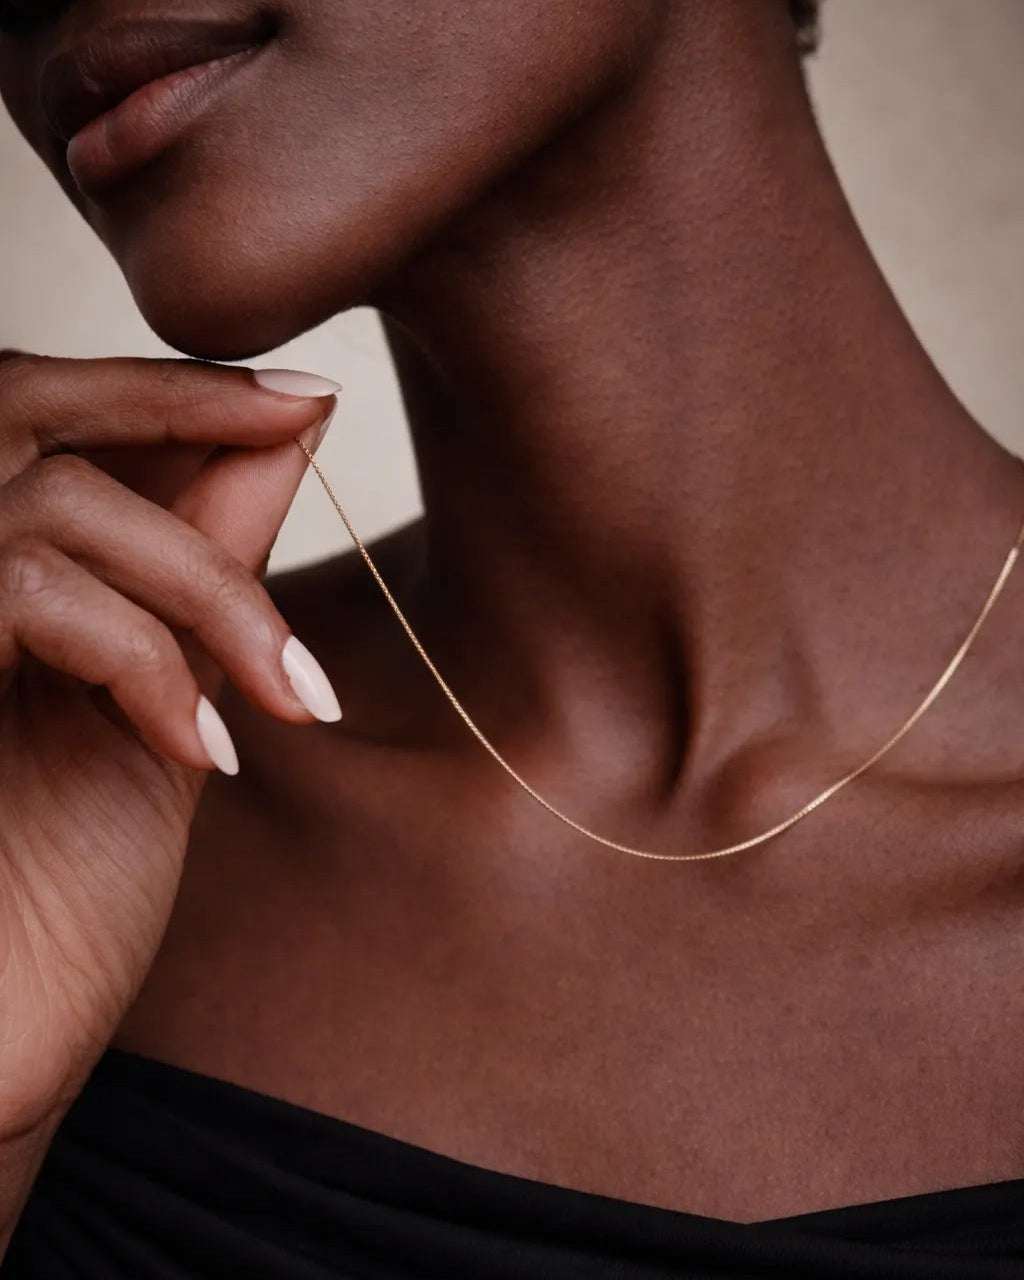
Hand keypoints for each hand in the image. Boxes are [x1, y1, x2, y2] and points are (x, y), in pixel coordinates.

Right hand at [0, 351, 339, 1129]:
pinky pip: (28, 596)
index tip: (295, 392)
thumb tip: (286, 435)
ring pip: (53, 507)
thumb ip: (199, 568)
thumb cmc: (53, 898)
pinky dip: (144, 658)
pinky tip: (202, 750)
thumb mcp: (159, 708)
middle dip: (173, 403)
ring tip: (289, 697)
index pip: (47, 418)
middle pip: (29, 408)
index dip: (164, 388)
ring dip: (206, 589)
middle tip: (299, 411)